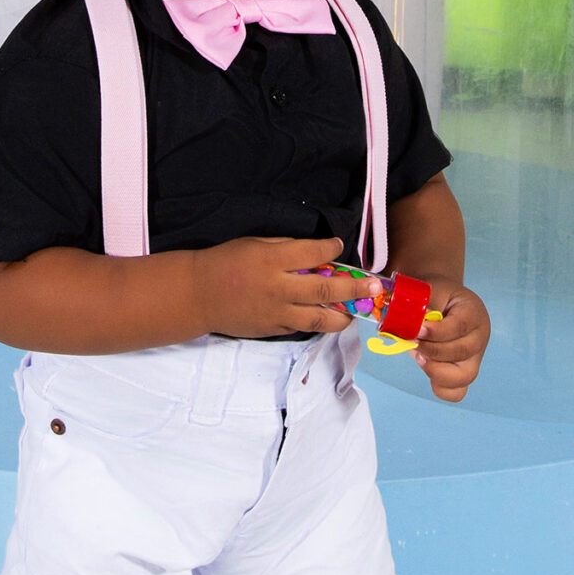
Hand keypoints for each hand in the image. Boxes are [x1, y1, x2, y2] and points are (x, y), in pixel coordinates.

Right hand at [194, 236, 355, 340]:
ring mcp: (277, 313)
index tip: (340, 246)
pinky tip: (327, 316)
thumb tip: (316, 253)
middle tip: (375, 287)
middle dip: (355, 289)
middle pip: (326, 291)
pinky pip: (303, 327)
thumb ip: (286, 248)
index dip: (332, 249)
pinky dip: (317, 322)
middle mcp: (278, 288)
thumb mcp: (255, 244)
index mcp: (272, 261)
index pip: (313, 254)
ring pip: (321, 319)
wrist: (199, 295)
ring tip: (356, 311)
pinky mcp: (273, 330)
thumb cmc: (226, 262)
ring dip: (344, 316)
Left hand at [414, 282, 488, 402]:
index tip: (417, 330)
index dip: (437, 332)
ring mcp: (474, 358)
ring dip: (436, 370)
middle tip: (412, 343)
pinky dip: (440, 388)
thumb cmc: (439, 296)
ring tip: (418, 357)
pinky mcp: (463, 373)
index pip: (460, 326)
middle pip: (462, 352)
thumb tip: (414, 324)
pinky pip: (457, 392)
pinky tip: (426, 368)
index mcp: (474, 313)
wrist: (445, 301)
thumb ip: (424, 305)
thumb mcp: (433, 291)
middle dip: (432, 351)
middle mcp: (479, 337)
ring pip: (464, 377)